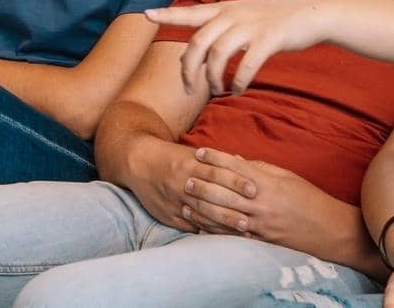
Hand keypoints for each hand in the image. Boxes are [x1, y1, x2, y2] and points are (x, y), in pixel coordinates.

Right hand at [116, 137, 250, 233]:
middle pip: (211, 199)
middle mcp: (183, 183)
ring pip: (201, 216)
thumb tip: (244, 165)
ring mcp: (174, 201)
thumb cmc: (171, 157)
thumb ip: (216, 162)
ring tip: (242, 233)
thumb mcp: (191, 154)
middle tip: (251, 220)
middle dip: (231, 211)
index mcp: (190, 165)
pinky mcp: (167, 214)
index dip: (236, 182)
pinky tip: (221, 238)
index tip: (254, 190)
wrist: (139, 161)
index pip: (218, 174)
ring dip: (222, 225)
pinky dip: (206, 231)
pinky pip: (189, 226)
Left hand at [145, 0, 330, 95]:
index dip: (167, 14)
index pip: (190, 12)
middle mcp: (233, 14)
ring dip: (213, 78)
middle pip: (197, 43)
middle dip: (189, 69)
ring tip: (218, 91)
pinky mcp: (269, 38)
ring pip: (218, 55)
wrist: (312, 13)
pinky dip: (238, 81)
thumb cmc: (276, 19)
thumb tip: (199, 52)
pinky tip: (238, 90)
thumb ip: (222, 29)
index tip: (146, 14)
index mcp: (225, 9)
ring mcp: (250, 25)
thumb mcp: (245, 16)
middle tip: (190, 89)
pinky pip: (246, 64)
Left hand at [183, 147, 361, 251]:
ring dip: (202, 209)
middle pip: (224, 192)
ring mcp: (260, 223)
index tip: (199, 152)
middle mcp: (261, 203)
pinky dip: (214, 231)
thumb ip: (258, 168)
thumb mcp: (285, 175)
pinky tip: (200, 226)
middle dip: (202, 184)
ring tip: (186, 202)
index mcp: (267, 183)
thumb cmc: (307, 197)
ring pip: (224, 216)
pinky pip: (233, 235)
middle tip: (186, 178)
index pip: (234, 167)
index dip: (215, 158)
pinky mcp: (261, 240)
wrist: (328, 229)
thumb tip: (233, 160)